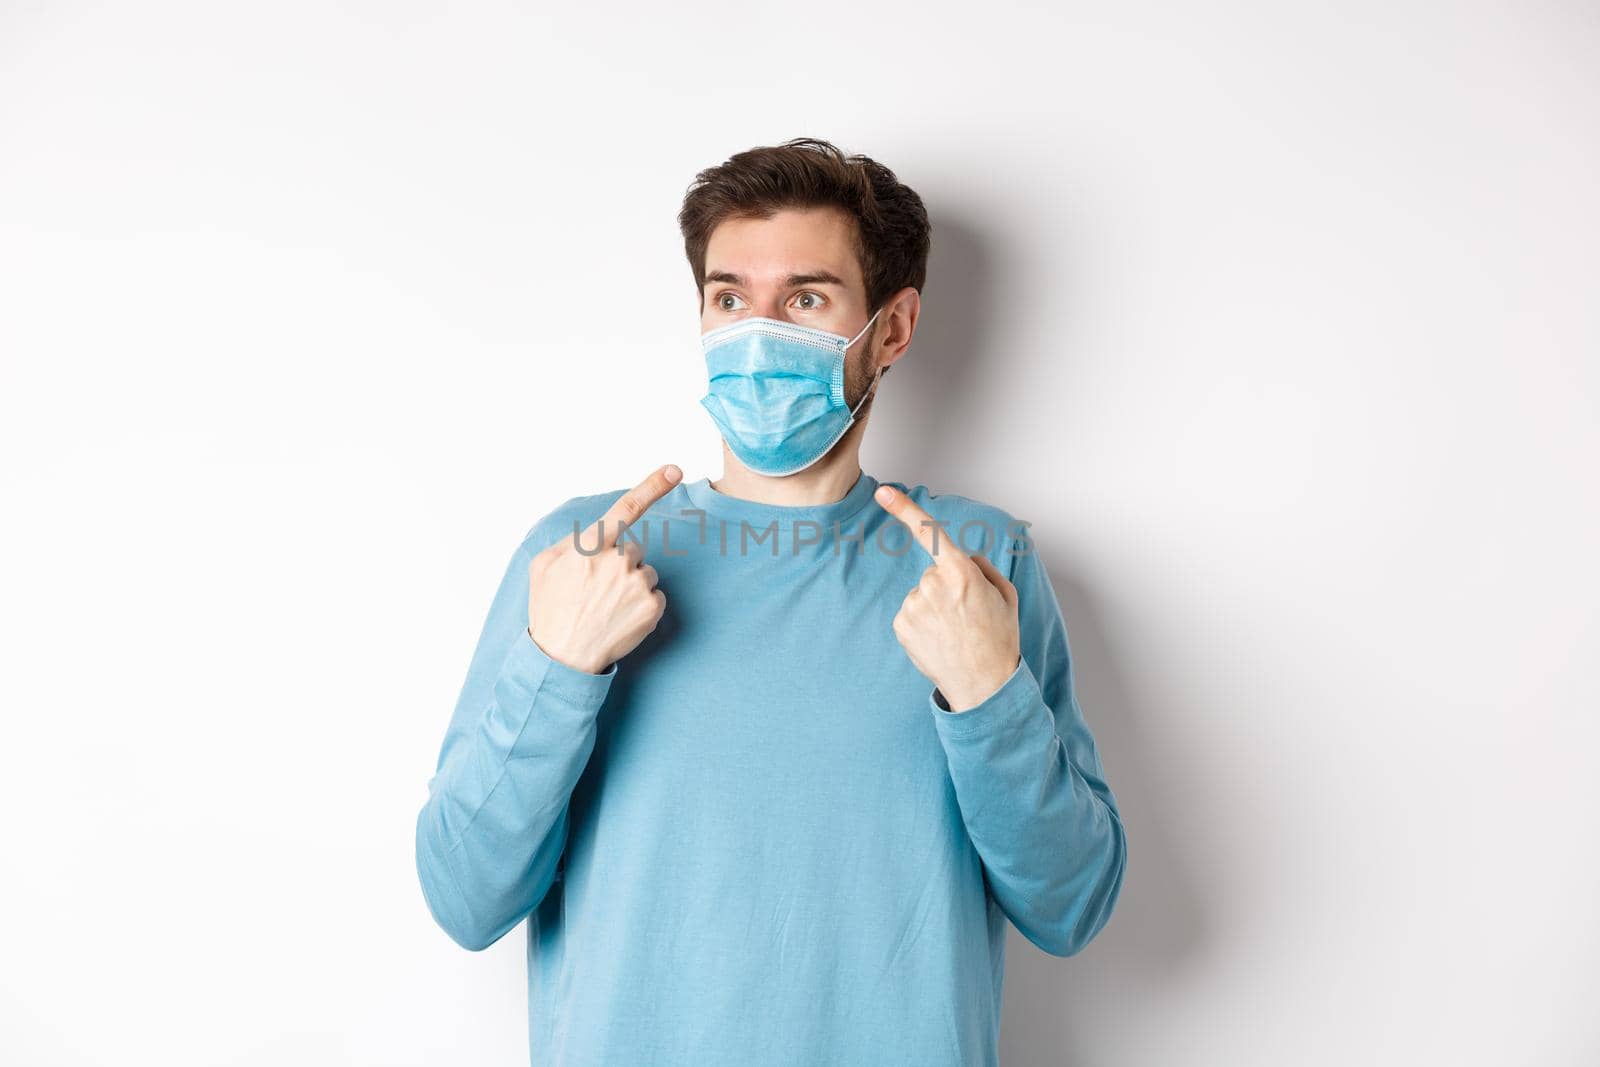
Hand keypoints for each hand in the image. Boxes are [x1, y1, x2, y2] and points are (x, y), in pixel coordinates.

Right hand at [527, 464, 680, 673]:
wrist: (562, 660)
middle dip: (620, 565)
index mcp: (590, 547)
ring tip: (606, 608)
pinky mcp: (652, 609)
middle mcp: (618, 561)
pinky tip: (620, 619)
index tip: (675, 469)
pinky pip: (654, 596)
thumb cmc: (550, 610)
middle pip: (633, 550)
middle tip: (596, 591)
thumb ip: (570, 541)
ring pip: (645, 573)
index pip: (626, 508)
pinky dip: (641, 606)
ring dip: (631, 585)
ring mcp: (637, 585)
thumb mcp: (543, 565)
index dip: (653, 485)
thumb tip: (594, 533)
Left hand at [875, 485, 1020, 710]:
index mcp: (961, 572)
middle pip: (933, 574)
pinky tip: (938, 639)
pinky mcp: (901, 625)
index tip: (883, 492)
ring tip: (954, 632)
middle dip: (946, 588)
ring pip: (921, 595)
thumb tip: (961, 557)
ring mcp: (913, 606)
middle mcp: (933, 585)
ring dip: (934, 608)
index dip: (904, 509)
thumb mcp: (1004, 595)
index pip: (929, 533)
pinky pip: (910, 613)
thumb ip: (981, 567)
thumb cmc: (998, 638)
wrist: (983, 685)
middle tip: (966, 616)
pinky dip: (921, 623)